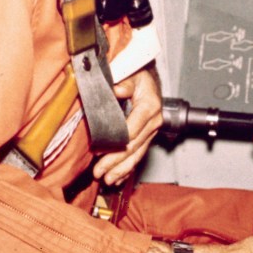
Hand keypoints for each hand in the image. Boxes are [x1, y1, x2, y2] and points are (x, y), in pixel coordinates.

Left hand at [93, 64, 162, 186]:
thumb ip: (125, 82)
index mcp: (150, 107)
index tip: (100, 151)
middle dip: (116, 163)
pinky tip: (118, 178)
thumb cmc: (139, 75)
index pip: (132, 131)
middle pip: (133, 147)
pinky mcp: (147, 136)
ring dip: (121, 169)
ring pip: (137, 155)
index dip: (115, 143)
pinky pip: (139, 155)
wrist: (149, 78)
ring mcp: (151, 131)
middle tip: (99, 173)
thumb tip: (117, 90)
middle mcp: (153, 122)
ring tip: (107, 180)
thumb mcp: (133, 72)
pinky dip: (128, 168)